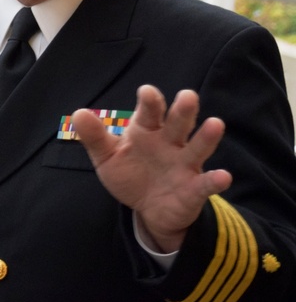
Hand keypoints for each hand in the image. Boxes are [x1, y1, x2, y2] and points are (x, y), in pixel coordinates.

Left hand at [72, 85, 231, 252]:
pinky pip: (206, 183)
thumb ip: (94, 137)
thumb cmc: (130, 173)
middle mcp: (170, 142)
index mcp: (147, 130)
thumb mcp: (106, 157)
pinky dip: (215, 180)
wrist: (147, 208)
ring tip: (215, 124)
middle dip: (183, 110)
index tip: (147, 92)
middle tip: (188, 96)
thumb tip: (78, 114)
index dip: (150, 102)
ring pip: (197, 147)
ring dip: (206, 137)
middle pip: (177, 123)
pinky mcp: (194, 188)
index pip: (150, 111)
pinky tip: (223, 176)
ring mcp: (185, 164)